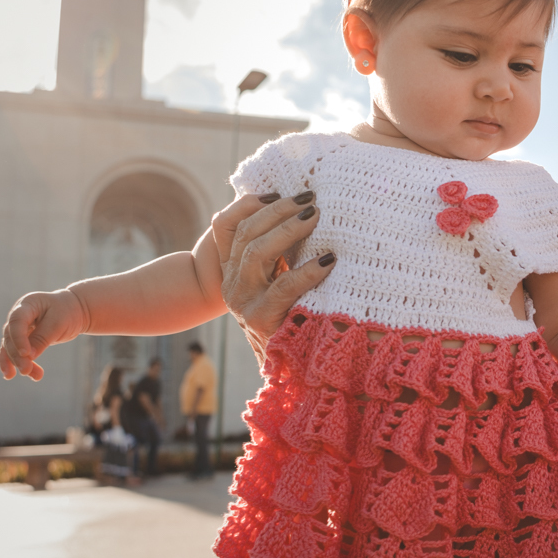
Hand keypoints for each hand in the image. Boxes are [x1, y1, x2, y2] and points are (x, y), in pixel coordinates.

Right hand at [0, 289, 89, 380]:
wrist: (74, 310)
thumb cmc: (68, 312)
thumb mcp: (59, 323)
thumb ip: (42, 338)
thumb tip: (28, 356)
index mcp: (28, 304)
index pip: (17, 321)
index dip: (19, 338)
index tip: (26, 354)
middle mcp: (18, 315)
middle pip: (11, 337)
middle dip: (18, 356)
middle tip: (26, 371)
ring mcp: (18, 327)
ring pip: (11, 347)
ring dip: (18, 362)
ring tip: (32, 376)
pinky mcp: (22, 338)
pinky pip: (14, 351)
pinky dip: (13, 363)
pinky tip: (10, 375)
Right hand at [212, 191, 333, 362]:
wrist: (295, 367)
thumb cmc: (297, 316)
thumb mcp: (285, 279)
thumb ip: (285, 251)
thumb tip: (306, 209)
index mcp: (234, 269)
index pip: (228, 225)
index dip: (252, 203)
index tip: (282, 189)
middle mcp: (232, 283)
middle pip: (246, 233)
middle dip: (278, 211)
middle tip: (310, 199)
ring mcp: (243, 302)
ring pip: (256, 253)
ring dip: (288, 231)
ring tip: (316, 216)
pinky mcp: (259, 320)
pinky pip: (283, 287)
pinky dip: (307, 271)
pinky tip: (329, 260)